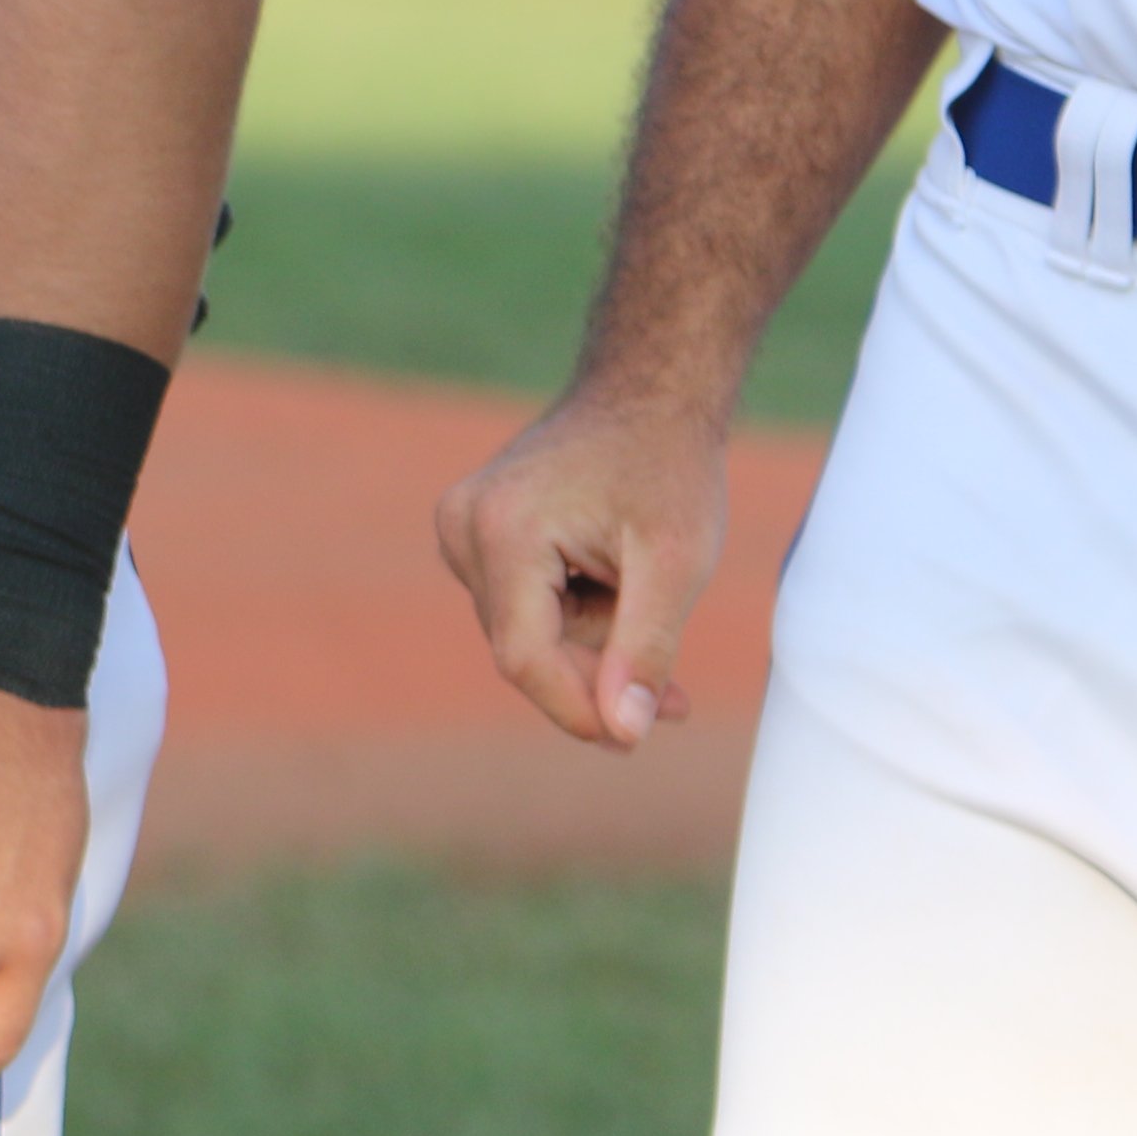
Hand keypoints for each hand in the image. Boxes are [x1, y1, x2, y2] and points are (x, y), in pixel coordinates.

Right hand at [434, 380, 728, 750]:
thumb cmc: (666, 469)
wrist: (645, 396)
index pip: (524, 656)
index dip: (578, 709)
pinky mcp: (471, 531)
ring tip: (649, 607)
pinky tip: (615, 589)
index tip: (638, 739)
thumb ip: (645, 650)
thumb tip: (622, 734)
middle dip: (597, 678)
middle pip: (523, 649)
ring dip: (589, 644)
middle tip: (678, 699)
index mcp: (503, 530)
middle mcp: (462, 528)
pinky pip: (519, 607)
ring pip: (523, 634)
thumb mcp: (674, 564)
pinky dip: (572, 618)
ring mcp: (459, 528)